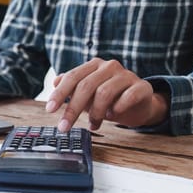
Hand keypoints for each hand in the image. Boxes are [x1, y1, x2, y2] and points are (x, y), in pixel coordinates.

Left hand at [45, 58, 169, 131]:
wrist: (139, 104)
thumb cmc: (111, 98)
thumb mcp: (89, 94)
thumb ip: (73, 87)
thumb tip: (55, 81)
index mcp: (94, 65)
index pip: (73, 77)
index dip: (60, 94)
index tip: (49, 109)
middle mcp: (109, 66)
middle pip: (86, 86)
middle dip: (72, 109)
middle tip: (64, 127)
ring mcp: (127, 75)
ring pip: (104, 93)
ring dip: (95, 113)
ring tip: (93, 124)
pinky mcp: (142, 87)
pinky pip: (128, 97)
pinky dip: (117, 108)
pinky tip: (113, 115)